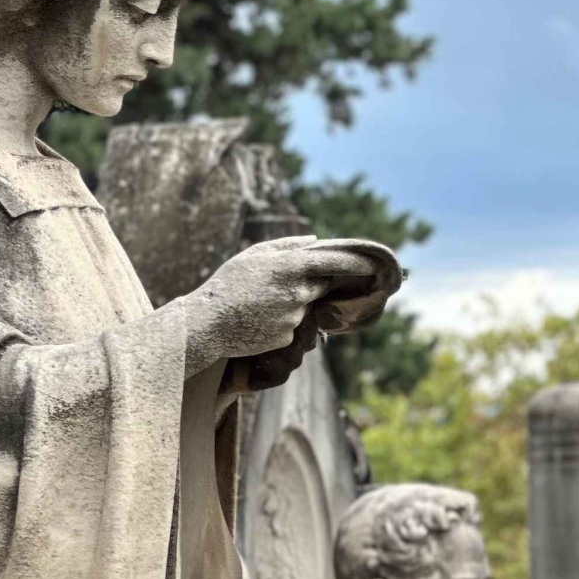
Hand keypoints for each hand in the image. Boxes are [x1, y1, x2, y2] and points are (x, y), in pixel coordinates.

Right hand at [185, 237, 379, 364]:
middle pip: (320, 286)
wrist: (207, 323)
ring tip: (260, 304)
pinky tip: (258, 320)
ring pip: (304, 307)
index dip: (354, 263)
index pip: (333, 263)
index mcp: (290, 267)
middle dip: (311, 284)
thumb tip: (315, 240)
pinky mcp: (288, 337)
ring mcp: (294, 317)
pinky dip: (280, 323)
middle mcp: (297, 292)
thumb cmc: (227, 285)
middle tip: (285, 285)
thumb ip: (287, 246)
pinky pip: (292, 327)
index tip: (371, 263)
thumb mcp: (253, 256)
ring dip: (291, 304)